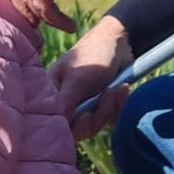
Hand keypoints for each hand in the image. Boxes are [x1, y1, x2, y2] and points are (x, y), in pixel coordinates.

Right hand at [51, 17, 131, 141]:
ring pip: (95, 126)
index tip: (87, 114)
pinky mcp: (100, 107)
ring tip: (115, 89)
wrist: (121, 42)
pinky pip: (109, 119)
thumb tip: (53, 127)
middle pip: (77, 131)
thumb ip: (64, 104)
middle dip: (96, 116)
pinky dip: (119, 106)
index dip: (71, 128)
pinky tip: (122, 89)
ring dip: (110, 108)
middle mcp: (64, 104)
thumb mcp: (77, 80)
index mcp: (51, 97)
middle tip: (106, 96)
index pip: (53, 126)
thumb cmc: (93, 55)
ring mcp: (83, 106)